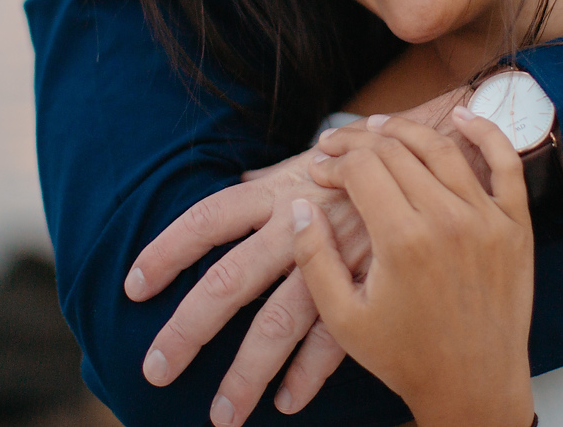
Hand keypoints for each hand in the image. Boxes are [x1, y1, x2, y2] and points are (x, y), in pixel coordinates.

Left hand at [124, 146, 369, 425]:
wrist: (429, 160)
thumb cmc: (358, 166)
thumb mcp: (306, 165)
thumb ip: (267, 185)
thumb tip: (233, 187)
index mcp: (274, 194)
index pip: (207, 220)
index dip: (167, 252)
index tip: (133, 287)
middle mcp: (295, 226)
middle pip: (230, 280)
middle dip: (189, 329)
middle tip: (156, 369)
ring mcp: (332, 258)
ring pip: (278, 323)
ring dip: (246, 373)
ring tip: (222, 415)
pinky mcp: (368, 284)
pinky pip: (335, 337)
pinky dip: (309, 373)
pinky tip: (287, 402)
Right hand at [294, 111, 535, 426]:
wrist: (474, 386)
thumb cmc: (407, 356)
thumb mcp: (343, 318)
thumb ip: (315, 258)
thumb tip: (300, 206)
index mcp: (402, 240)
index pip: (362, 170)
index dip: (334, 163)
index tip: (321, 170)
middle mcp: (447, 220)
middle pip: (397, 152)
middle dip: (359, 142)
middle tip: (338, 144)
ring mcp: (487, 219)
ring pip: (442, 149)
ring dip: (406, 130)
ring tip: (379, 127)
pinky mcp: (516, 225)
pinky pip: (506, 163)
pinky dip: (486, 133)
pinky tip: (462, 117)